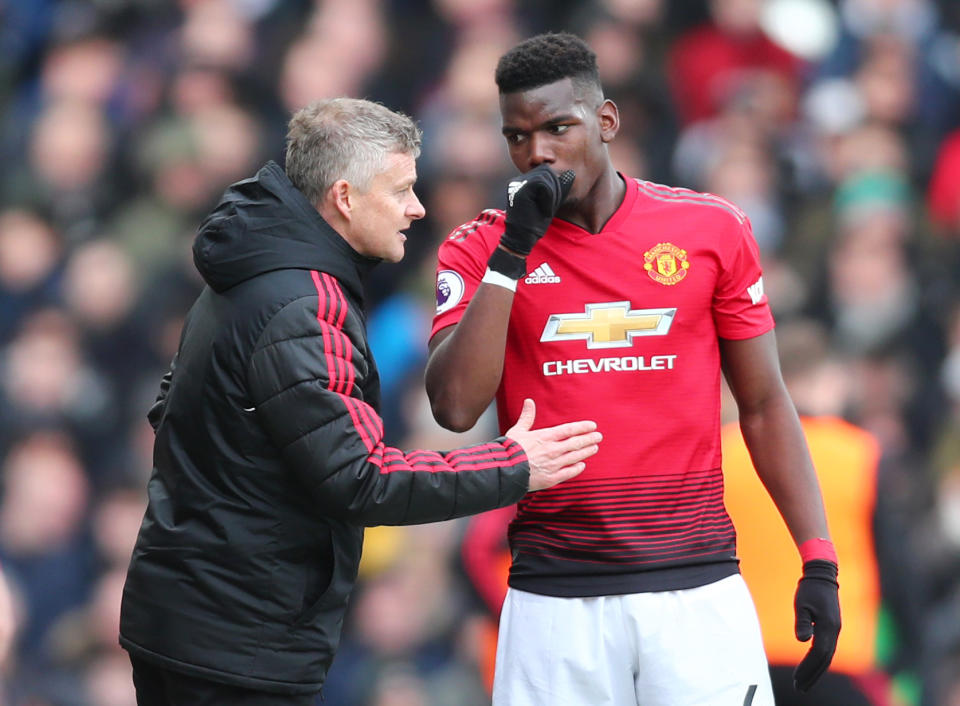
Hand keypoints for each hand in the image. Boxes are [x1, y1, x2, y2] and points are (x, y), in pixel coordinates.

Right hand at [500, 166, 574, 255]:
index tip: (549, 206)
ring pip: (545, 176)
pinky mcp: (519, 189)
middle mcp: (517, 180)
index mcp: (522, 182)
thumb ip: (558, 189)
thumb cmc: (535, 224)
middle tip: (549, 209)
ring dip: (552, 195)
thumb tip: (572, 173)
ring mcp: (517, 183)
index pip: (544, 171)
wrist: (522, 239)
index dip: (554, 186)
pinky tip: (544, 211)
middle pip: (546, 171)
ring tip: (546, 210)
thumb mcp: (549, 203)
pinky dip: (549, 199)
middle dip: (555, 189)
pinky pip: (543, 185)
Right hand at [505, 398, 600, 490]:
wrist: (504, 471)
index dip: (583, 427)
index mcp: (545, 437)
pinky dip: (577, 468)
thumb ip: (527, 417)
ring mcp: (553, 464)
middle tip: (598, 437)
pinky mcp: (551, 478)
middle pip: (576, 443)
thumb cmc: (509, 451)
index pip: (569, 430)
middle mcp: (552, 450)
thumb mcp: (517, 430)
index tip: (592, 426)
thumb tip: (529, 402)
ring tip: (594, 448)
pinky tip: (582, 465)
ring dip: (586, 452)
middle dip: (589, 439)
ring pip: (575, 457)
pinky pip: (569, 473)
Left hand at [793, 559, 840, 691]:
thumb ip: (803, 622)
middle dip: (813, 675)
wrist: (822, 575)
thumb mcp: (801, 604)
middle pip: (825, 659)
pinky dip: (819, 660)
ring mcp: (835, 630)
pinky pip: (827, 648)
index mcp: (829, 627)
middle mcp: (835, 631)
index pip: (819, 654)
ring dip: (816, 670)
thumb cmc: (809, 589)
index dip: (808, 668)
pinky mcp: (832, 627)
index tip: (797, 679)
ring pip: (827, 656)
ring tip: (803, 682)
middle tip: (800, 688)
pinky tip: (810, 666)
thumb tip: (802, 641)